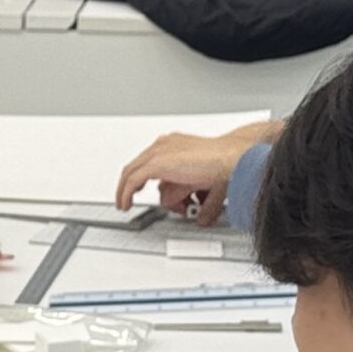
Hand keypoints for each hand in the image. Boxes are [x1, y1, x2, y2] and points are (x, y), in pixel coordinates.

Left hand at [115, 121, 279, 222]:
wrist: (229, 158)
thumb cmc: (224, 164)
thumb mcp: (201, 178)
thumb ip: (190, 188)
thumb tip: (190, 207)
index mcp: (173, 143)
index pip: (148, 158)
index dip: (139, 174)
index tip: (137, 187)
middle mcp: (163, 145)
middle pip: (136, 164)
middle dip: (128, 183)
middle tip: (125, 197)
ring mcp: (159, 153)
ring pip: (131, 172)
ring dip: (124, 190)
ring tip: (123, 203)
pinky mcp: (157, 164)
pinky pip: (133, 181)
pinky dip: (126, 193)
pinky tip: (125, 203)